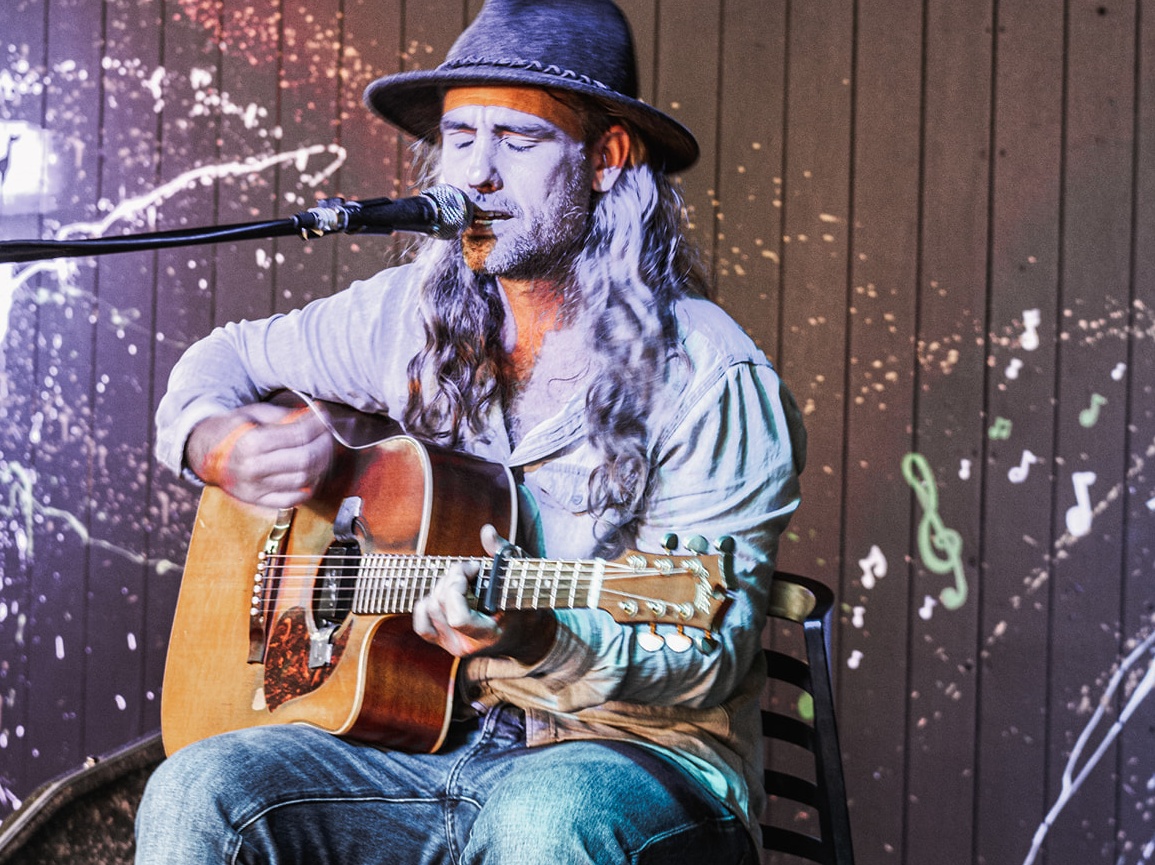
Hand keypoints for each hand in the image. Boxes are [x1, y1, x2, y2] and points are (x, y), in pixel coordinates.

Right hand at [185, 402, 334, 507]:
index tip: (325, 417)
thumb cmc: (232, 430)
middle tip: (328, 434)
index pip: (298, 435)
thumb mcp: (253, 413)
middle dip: (324, 444)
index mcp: (250, 443)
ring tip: (323, 450)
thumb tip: (315, 416)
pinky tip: (312, 472)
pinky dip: (309, 486)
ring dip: (321, 464)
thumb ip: (285, 415)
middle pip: (305, 460)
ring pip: (304, 480)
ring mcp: (256, 489)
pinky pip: (293, 499)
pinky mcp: (258, 501)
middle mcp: (253, 469)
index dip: (318, 425)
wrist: (203, 454)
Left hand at [412, 524, 556, 662]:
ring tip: (462, 580)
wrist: (525, 635)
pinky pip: (421, 622)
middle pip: (441, 605)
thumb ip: (503, 552)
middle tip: (471, 568)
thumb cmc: (524, 603)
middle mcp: (466, 644)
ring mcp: (451, 644)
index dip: (458, 586)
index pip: (458, 618)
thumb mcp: (520, 577)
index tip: (475, 569)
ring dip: (442, 585)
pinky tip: (444, 593)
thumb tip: (486, 531)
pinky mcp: (442, 641)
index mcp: (488, 635)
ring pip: (429, 608)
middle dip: (453, 577)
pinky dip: (426, 603)